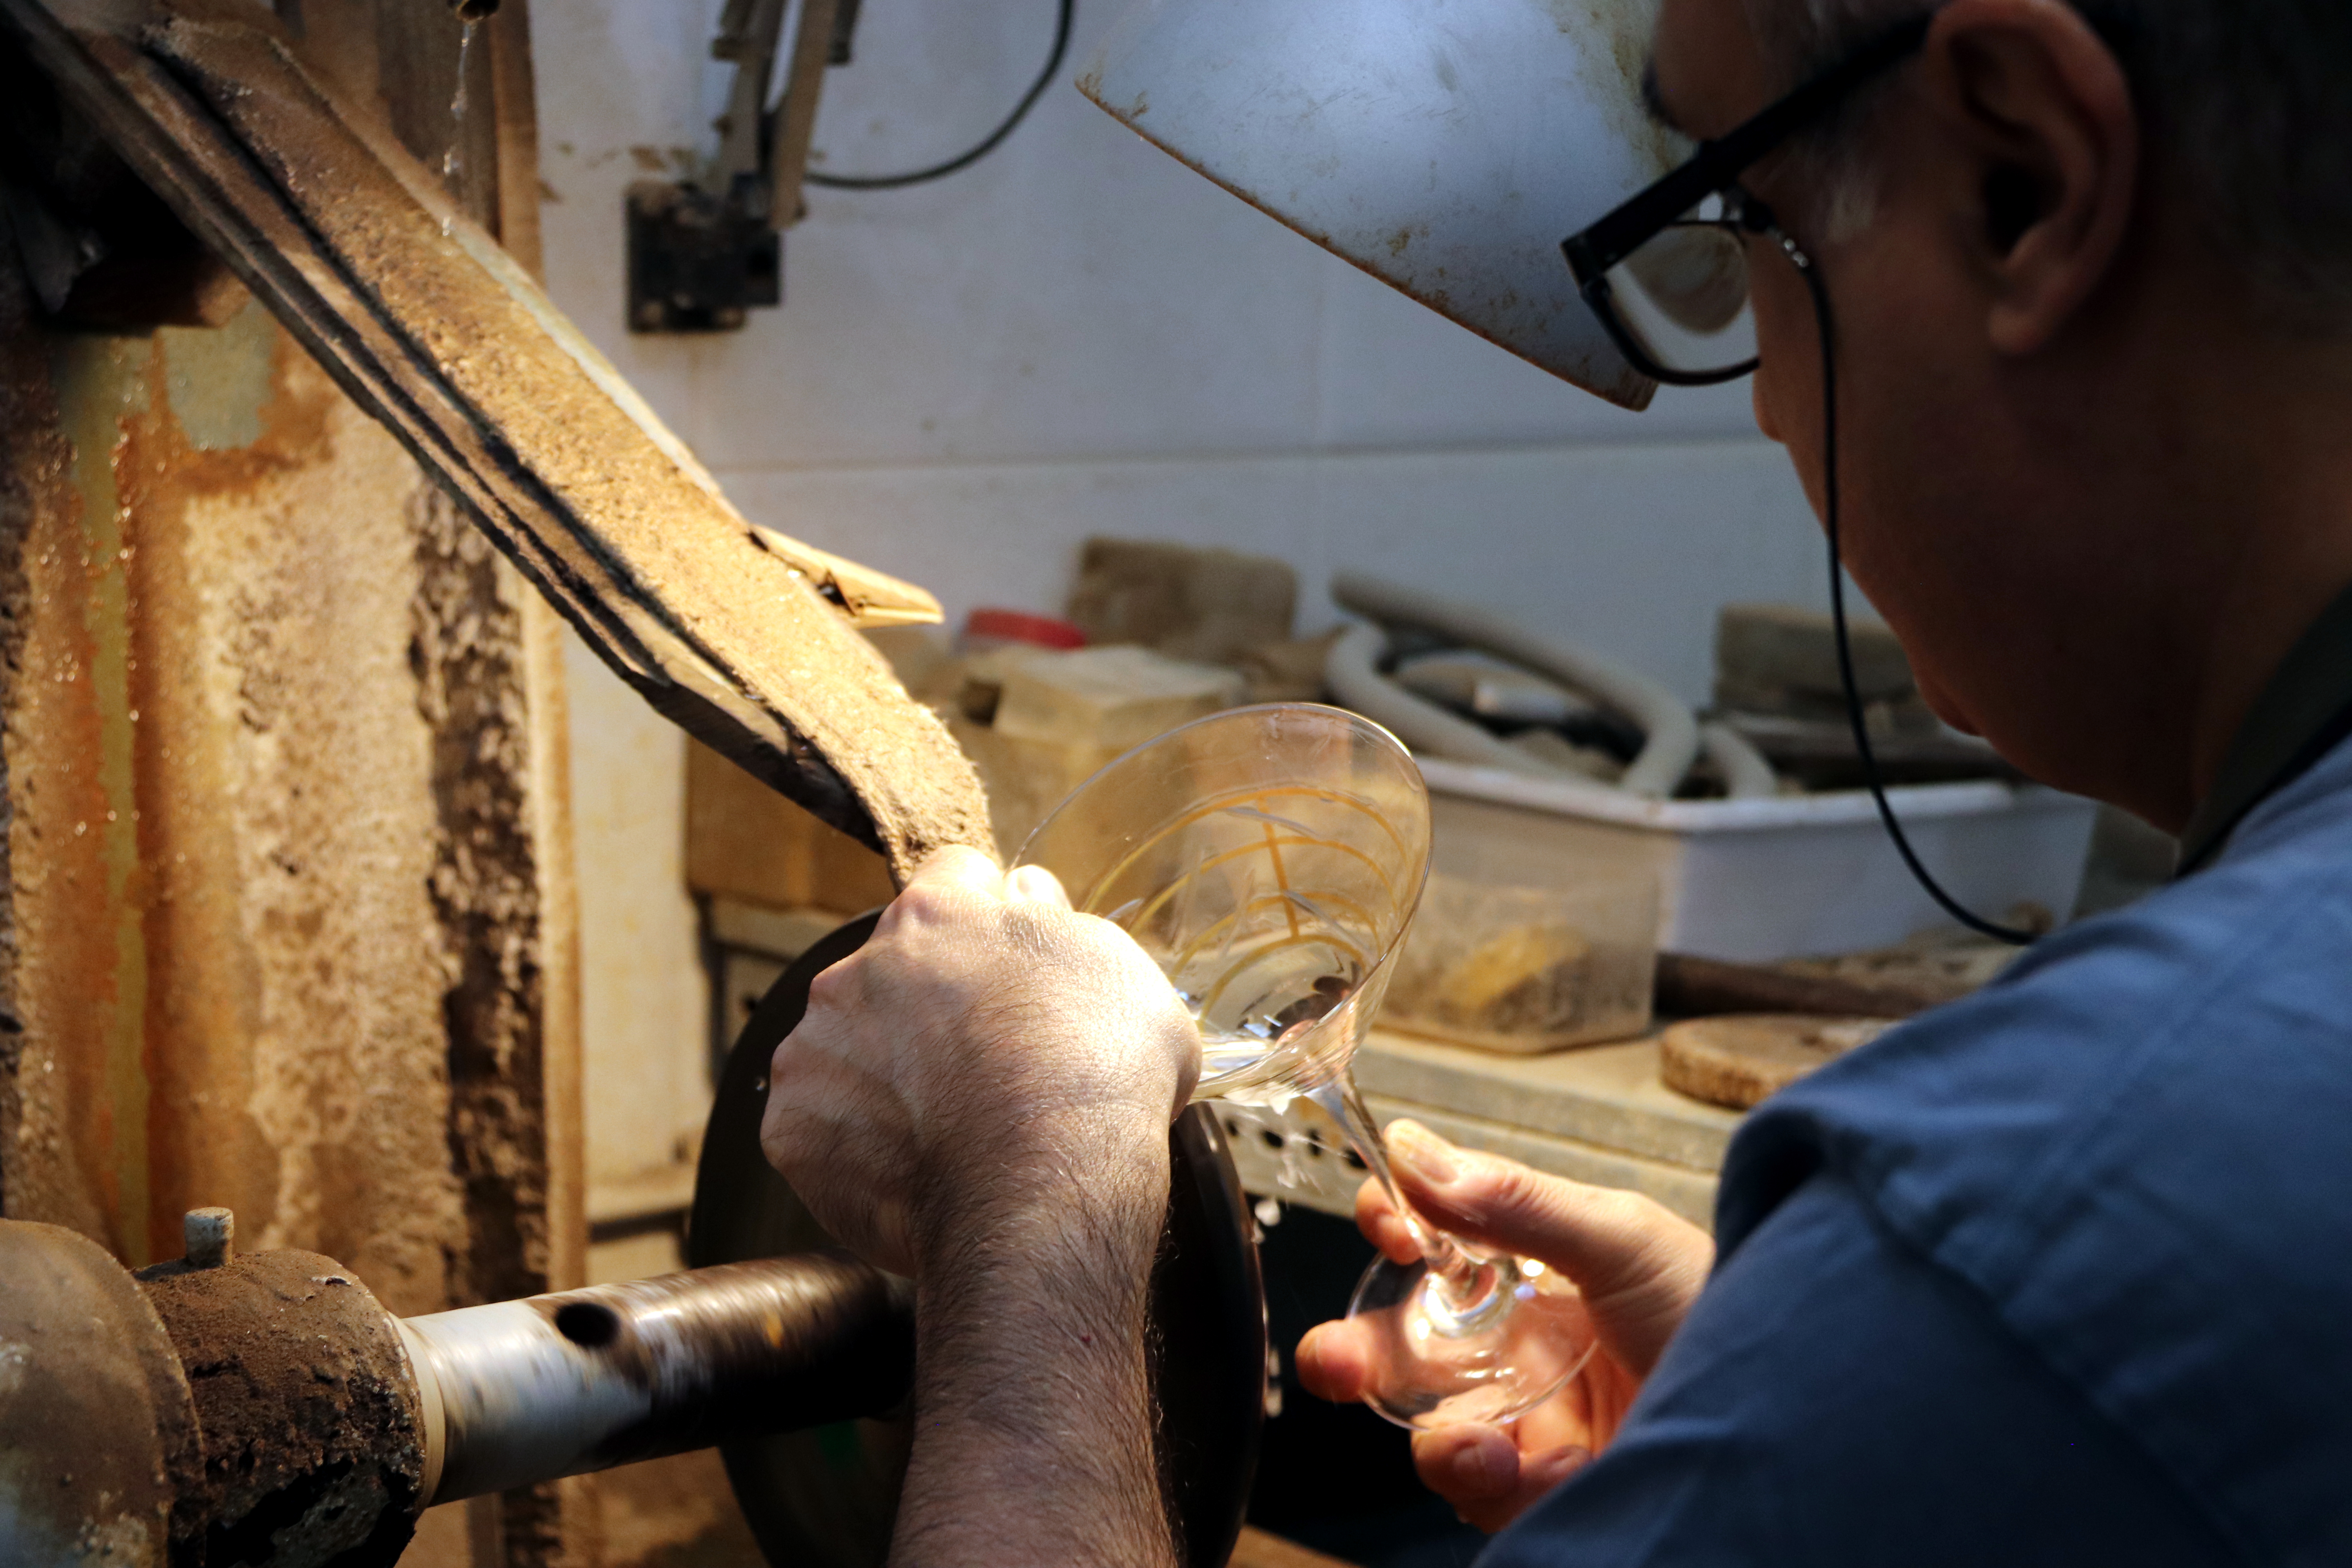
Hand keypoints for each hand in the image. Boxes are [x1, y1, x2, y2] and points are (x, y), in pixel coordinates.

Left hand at [760, 846, 1199, 1277]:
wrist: (1045, 1191)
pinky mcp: (794, 1131)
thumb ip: (1055, 922)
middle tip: (991, 1060)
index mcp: (933, 914)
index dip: (990, 915)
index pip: (953, 877)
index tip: (1012, 960)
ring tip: (954, 1124)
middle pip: (894, 969)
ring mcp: (816, 1053)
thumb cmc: (1097, 1072)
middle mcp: (855, 970)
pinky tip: (916, 1167)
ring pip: (850, 1049)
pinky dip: (862, 1147)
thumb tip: (1026, 894)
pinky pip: (825, 1128)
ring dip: (890, 1073)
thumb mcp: (1115, 966)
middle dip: (932, 1003)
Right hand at [1295, 1121, 1713, 1531]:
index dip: (1399, 1229)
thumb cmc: (1733, 1312)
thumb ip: (1514, 1200)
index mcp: (1542, 1273)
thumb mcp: (1624, 1240)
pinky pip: (1485, 1497)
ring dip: (1445, 1442)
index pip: (1441, 1242)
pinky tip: (1544, 1472)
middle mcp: (1529, 1350)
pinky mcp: (1549, 1497)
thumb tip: (1413, 1148)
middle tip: (1332, 1364)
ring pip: (1439, 1434)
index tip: (1384, 1223)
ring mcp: (1537, 1426)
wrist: (1798, 1426)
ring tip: (1485, 1448)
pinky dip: (1501, 1486)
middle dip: (1356, 1356)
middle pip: (1412, 1352)